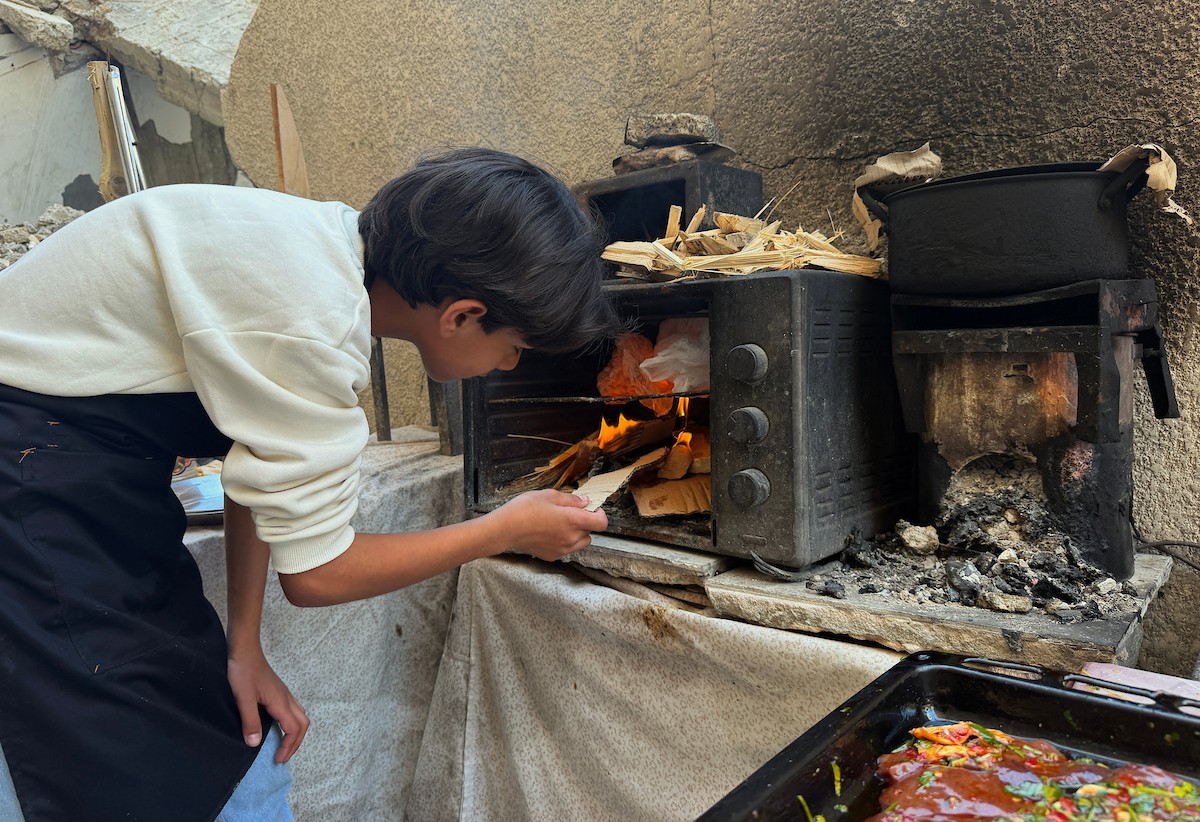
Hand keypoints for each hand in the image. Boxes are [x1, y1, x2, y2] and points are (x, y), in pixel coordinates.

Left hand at [227, 650, 309, 763]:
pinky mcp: (278, 692)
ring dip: (295, 734)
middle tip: (283, 757)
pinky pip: (292, 711)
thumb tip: (256, 744)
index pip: (294, 729)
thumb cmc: (243, 672)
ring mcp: (284, 694)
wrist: (245, 650)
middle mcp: (287, 699)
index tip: (278, 759)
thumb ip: (250, 721)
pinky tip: (277, 728)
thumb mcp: (243, 698)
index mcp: (280, 702)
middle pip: (303, 724)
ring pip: (299, 717)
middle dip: (296, 743)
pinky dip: (290, 725)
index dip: (288, 747)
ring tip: (283, 745)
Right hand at [488, 489, 607, 559]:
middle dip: (585, 523)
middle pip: (591, 533)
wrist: (505, 529)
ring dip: (577, 534)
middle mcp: (571, 538)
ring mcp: (562, 549)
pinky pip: (567, 549)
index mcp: (573, 520)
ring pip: (580, 543)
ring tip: (560, 524)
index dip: (600, 515)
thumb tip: (584, 502)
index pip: (601, 523)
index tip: (593, 509)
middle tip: (571, 513)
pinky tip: (550, 533)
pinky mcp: (553, 556)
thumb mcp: (548, 495)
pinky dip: (564, 542)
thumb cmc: (524, 509)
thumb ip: (570, 499)